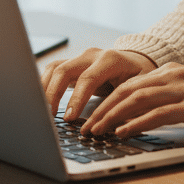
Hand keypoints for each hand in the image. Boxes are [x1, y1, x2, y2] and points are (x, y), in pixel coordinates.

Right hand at [41, 47, 157, 120]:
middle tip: (49, 116)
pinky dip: (45, 84)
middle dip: (54, 94)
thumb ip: (128, 104)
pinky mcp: (74, 64)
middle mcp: (92, 55)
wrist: (138, 61)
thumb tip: (118, 128)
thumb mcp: (140, 88)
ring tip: (42, 110)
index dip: (76, 99)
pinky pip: (54, 70)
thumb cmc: (140, 76)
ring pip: (55, 68)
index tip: (68, 118)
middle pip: (65, 70)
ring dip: (45, 89)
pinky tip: (42, 100)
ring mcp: (81, 58)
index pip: (87, 78)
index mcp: (110, 60)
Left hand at [81, 62, 183, 137]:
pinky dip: (136, 123)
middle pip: (127, 90)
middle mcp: (172, 76)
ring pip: (137, 100)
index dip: (105, 100)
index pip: (128, 84)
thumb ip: (165, 97)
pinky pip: (157, 114)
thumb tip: (136, 114)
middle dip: (102, 109)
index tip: (90, 115)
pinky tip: (123, 132)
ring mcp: (182, 89)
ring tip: (98, 131)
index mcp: (169, 71)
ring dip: (113, 116)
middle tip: (86, 127)